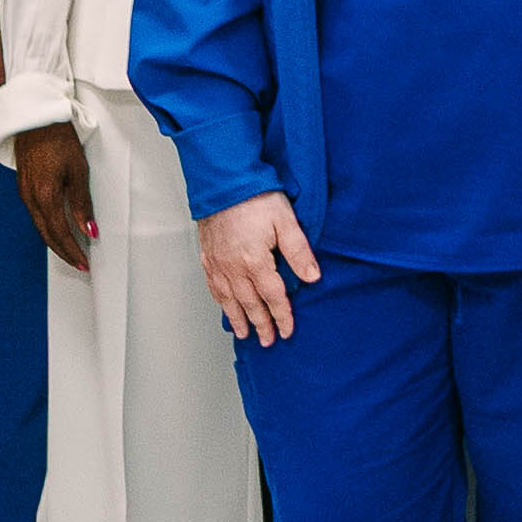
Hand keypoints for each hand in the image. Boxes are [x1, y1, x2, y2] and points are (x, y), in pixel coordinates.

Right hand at [15, 124, 97, 274]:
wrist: (34, 118)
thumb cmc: (58, 138)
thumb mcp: (78, 170)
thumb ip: (81, 203)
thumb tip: (88, 230)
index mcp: (45, 196)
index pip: (60, 234)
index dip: (72, 251)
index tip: (84, 263)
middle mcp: (31, 198)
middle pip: (47, 236)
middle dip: (64, 252)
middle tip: (79, 263)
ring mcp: (24, 193)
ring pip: (39, 227)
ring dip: (55, 241)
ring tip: (71, 250)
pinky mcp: (23, 187)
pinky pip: (35, 215)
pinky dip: (47, 227)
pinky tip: (57, 228)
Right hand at [199, 190, 319, 346]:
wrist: (223, 180)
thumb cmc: (255, 196)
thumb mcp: (285, 220)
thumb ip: (298, 251)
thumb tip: (313, 277)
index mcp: (255, 261)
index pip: (272, 297)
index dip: (281, 316)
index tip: (287, 331)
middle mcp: (234, 267)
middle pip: (250, 303)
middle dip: (261, 324)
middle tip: (268, 341)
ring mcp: (218, 262)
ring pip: (229, 299)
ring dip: (238, 318)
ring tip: (245, 334)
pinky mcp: (208, 255)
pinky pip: (213, 286)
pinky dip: (220, 301)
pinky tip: (224, 306)